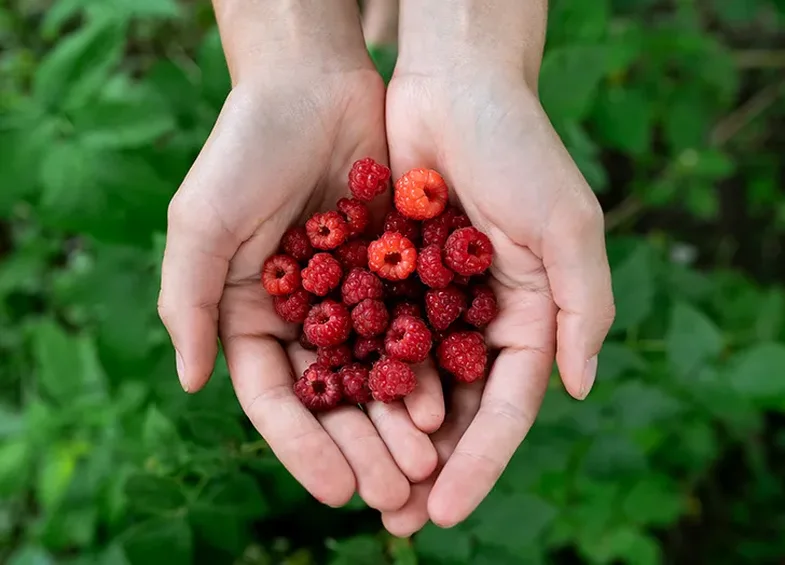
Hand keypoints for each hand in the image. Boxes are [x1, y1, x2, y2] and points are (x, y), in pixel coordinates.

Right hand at [157, 1, 440, 513]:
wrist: (314, 84)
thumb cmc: (245, 148)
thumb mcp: (202, 222)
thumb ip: (187, 300)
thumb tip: (188, 380)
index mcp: (250, 315)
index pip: (276, 398)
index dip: (304, 448)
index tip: (337, 492)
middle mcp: (302, 315)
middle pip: (333, 399)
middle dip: (362, 448)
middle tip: (396, 492)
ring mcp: (350, 297)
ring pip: (378, 374)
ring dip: (399, 422)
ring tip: (427, 462)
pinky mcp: (394, 272)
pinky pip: (415, 329)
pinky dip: (429, 367)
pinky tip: (450, 402)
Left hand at [380, 14, 614, 531]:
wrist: (453, 86)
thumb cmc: (518, 147)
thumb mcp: (566, 223)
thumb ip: (582, 306)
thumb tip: (579, 386)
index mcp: (528, 317)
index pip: (506, 409)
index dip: (480, 464)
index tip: (447, 512)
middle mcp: (478, 319)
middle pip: (454, 410)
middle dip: (428, 467)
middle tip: (398, 521)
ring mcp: (430, 301)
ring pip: (406, 385)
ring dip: (385, 436)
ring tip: (358, 487)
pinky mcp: (386, 275)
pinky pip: (368, 336)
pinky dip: (353, 377)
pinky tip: (330, 416)